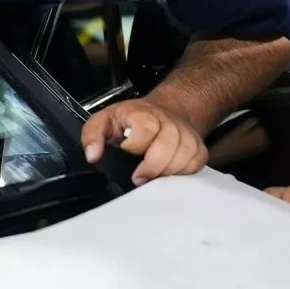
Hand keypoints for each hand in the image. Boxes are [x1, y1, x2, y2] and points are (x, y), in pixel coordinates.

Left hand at [81, 98, 208, 184]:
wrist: (163, 111)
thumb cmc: (131, 121)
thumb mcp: (104, 121)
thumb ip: (92, 135)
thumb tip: (92, 155)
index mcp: (142, 114)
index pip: (146, 128)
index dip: (136, 145)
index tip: (127, 152)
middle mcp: (167, 121)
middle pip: (169, 144)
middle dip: (153, 166)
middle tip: (140, 177)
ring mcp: (185, 133)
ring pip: (186, 154)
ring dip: (168, 171)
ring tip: (154, 175)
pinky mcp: (197, 145)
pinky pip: (197, 162)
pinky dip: (185, 171)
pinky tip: (170, 173)